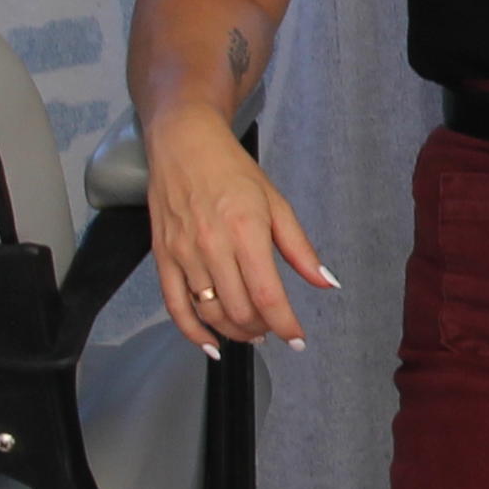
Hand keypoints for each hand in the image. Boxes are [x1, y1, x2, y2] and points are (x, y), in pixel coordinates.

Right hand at [147, 112, 336, 354]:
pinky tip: (211, 344)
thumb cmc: (232, 170)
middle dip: (262, 329)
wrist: (183, 144)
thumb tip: (326, 282)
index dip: (285, 324)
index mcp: (246, 231)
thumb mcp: (276, 203)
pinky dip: (192, 331)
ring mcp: (183, 254)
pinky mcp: (162, 257)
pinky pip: (174, 305)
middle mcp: (212, 246)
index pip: (267, 294)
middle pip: (239, 310)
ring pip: (210, 312)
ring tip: (251, 332)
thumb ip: (300, 249)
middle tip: (274, 329)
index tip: (297, 339)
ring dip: (235, 332)